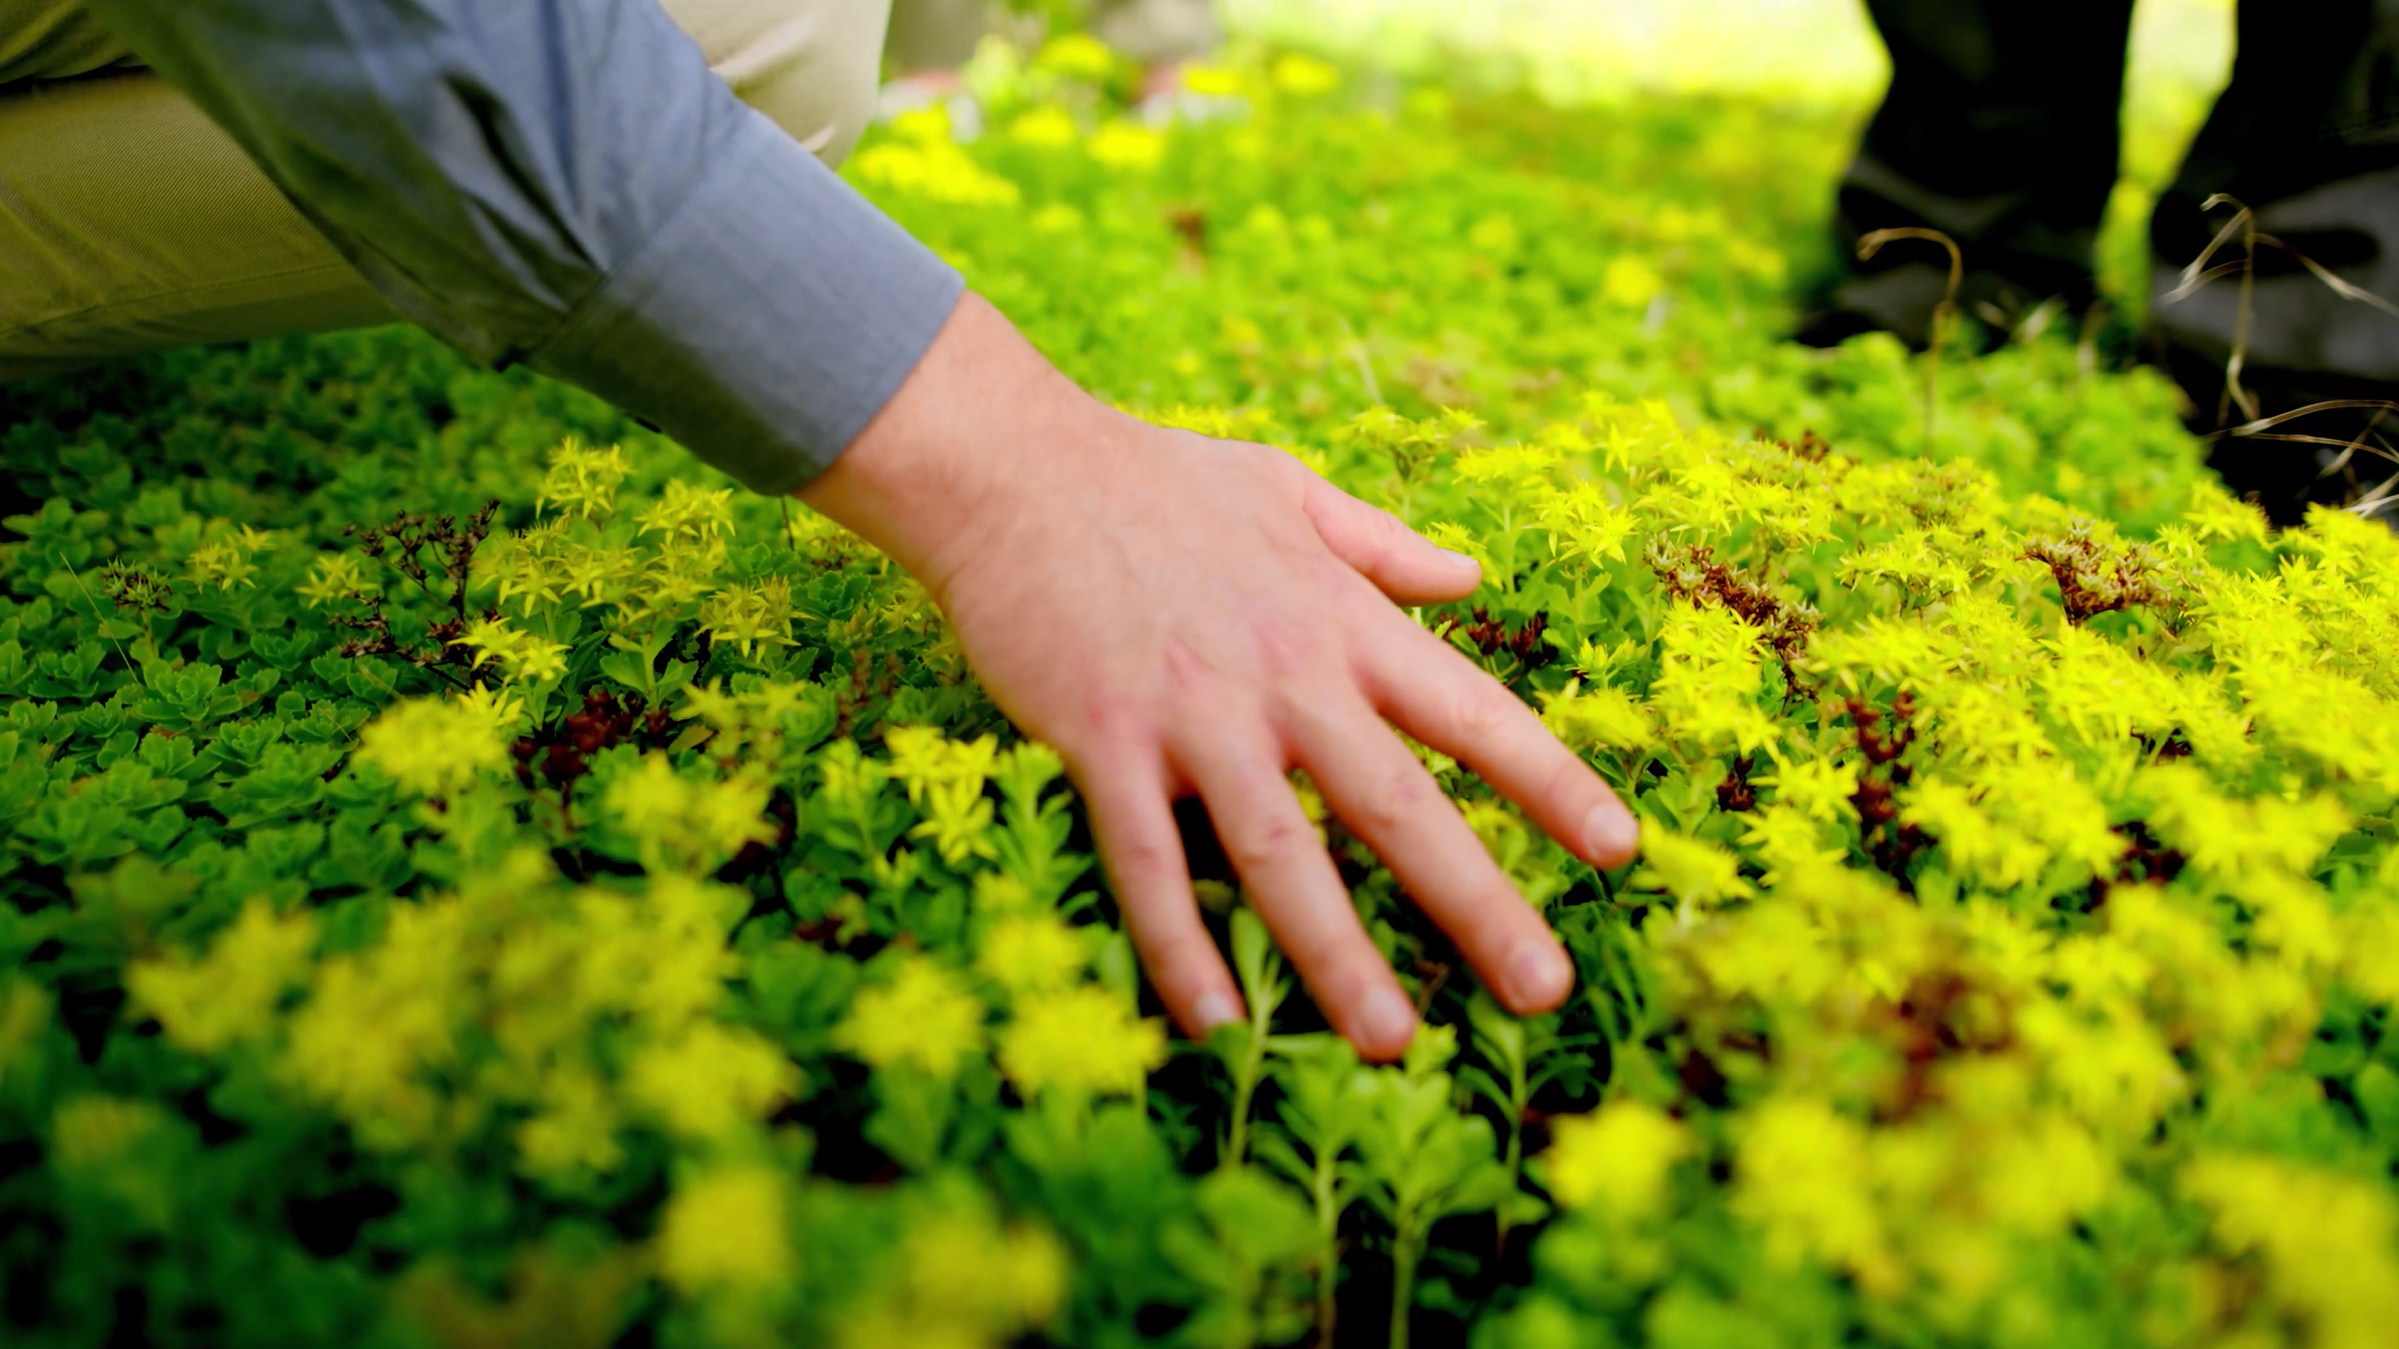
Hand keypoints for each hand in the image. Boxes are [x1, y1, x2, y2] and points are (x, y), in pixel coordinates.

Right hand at [801, 293, 1639, 1060]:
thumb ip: (1383, 544)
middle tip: (1544, 991)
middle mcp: (1286, 675)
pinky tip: (1211, 1021)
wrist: (1014, 465)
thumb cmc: (1152, 478)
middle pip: (1398, 803)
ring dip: (1337, 953)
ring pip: (1281, 851)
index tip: (1619, 849)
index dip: (1550, 782)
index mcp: (1340, 620)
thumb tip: (1471, 575)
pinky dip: (1177, 941)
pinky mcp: (1104, 737)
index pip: (1470, 711)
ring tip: (1393, 1044)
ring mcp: (1194, 711)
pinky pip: (1145, 858)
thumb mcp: (1288, 490)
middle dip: (1478, 902)